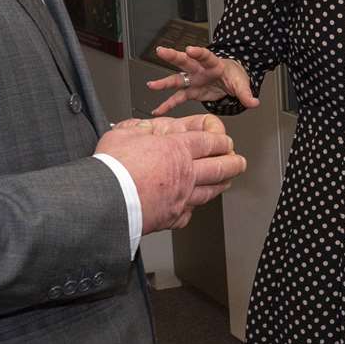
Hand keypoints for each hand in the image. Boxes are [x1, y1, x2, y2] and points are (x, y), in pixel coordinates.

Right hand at [96, 114, 247, 231]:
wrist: (106, 201)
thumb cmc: (112, 168)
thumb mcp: (123, 133)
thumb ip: (138, 128)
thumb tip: (143, 126)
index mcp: (176, 149)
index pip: (209, 141)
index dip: (221, 139)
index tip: (224, 140)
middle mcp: (185, 174)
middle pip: (220, 166)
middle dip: (233, 162)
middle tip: (238, 161)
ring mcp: (182, 197)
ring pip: (211, 190)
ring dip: (222, 183)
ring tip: (227, 180)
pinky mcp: (172, 217)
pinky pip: (190, 212)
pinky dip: (194, 207)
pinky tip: (194, 204)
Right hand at [147, 46, 258, 113]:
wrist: (229, 80)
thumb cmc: (234, 76)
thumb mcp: (242, 83)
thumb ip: (246, 93)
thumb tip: (253, 102)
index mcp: (213, 64)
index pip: (206, 56)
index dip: (198, 52)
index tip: (190, 49)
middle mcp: (199, 70)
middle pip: (185, 61)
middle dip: (173, 56)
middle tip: (161, 50)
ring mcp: (193, 80)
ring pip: (177, 79)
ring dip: (164, 82)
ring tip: (152, 85)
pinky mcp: (191, 91)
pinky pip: (177, 98)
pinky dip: (167, 104)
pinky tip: (158, 110)